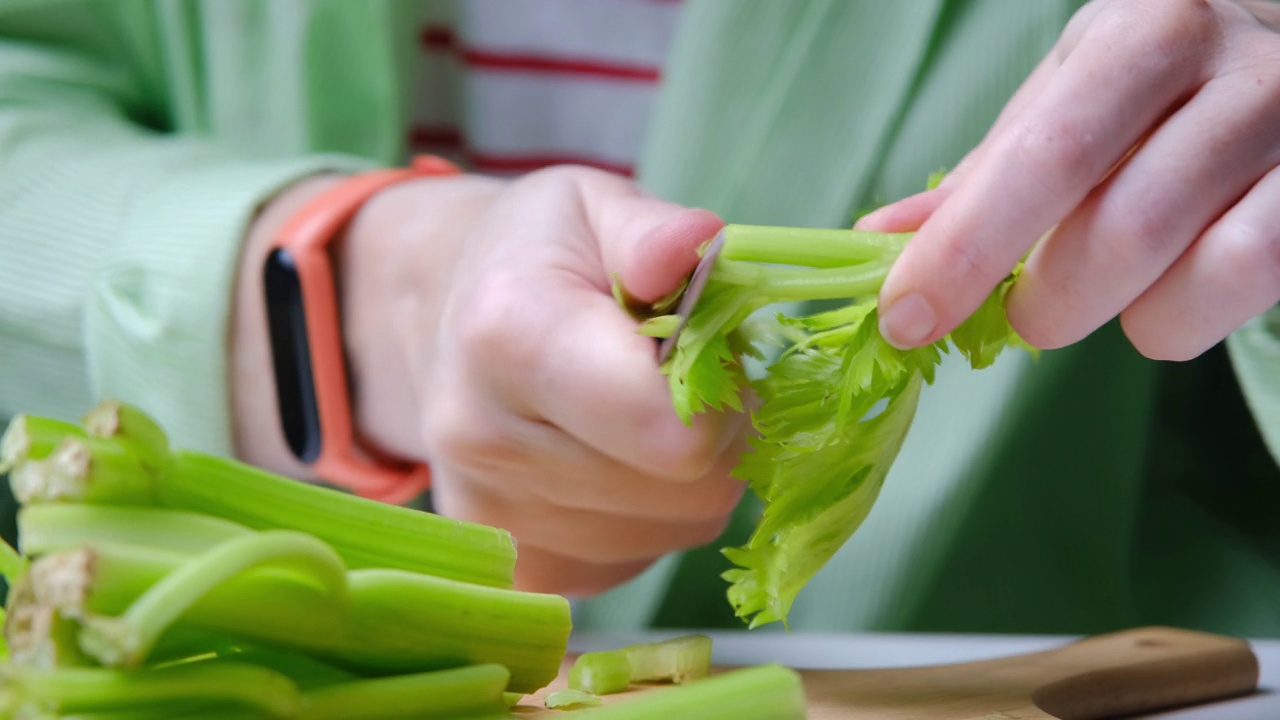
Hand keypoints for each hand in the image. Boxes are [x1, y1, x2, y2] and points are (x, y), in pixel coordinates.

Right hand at [239, 166, 745, 596]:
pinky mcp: (522, 569)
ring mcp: (498, 520)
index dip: (719, 387)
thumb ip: (651, 232)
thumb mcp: (592, 206)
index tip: (698, 344)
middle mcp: (487, 441)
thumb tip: (697, 244)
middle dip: (718, 426)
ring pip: (683, 524)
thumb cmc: (536, 255)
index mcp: (508, 334)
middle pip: (691, 482)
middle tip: (678, 372)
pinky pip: (649, 554)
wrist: (443, 323)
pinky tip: (619, 457)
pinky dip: (660, 510)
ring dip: (696, 470)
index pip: (671, 424)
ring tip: (644, 409)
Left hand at [865, 0, 1279, 360]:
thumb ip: (988, 170)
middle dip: (1048, 303)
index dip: (965, 249)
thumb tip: (880, 237)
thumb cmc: (1164, 80)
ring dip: (1130, 317)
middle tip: (1027, 312)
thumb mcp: (1071, 94)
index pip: (1045, 155)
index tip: (906, 317)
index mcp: (1148, 30)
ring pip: (1205, 271)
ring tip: (1112, 294)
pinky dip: (1190, 317)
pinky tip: (1176, 294)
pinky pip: (1254, 286)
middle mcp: (1240, 71)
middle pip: (1121, 229)